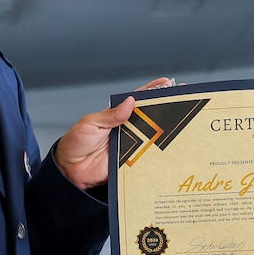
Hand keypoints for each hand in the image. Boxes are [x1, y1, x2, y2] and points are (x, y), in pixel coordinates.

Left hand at [54, 78, 174, 189]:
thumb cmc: (75, 143)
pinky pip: (147, 158)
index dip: (152, 91)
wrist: (70, 171)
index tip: (167, 83)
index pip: (137, 100)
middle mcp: (126, 129)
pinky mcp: (131, 163)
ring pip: (152, 137)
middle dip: (166, 109)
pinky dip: (158, 154)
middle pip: (150, 117)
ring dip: (166, 132)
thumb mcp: (90, 124)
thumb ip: (110, 115)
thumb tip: (130, 102)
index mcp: (116, 116)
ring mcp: (130, 146)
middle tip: (183, 101)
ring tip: (183, 123)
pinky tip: (171, 149)